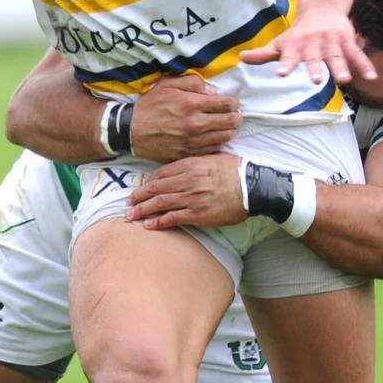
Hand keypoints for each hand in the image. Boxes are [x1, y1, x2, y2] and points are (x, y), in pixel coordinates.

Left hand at [127, 154, 245, 228]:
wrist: (253, 187)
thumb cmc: (236, 171)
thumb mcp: (214, 157)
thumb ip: (195, 160)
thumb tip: (182, 165)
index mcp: (191, 164)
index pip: (162, 173)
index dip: (148, 182)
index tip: (142, 187)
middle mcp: (188, 180)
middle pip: (156, 188)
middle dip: (139, 196)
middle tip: (128, 202)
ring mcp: (192, 198)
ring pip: (161, 203)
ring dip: (143, 210)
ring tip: (131, 215)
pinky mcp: (199, 214)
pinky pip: (174, 218)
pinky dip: (159, 222)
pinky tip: (149, 225)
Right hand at [130, 75, 241, 160]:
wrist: (131, 130)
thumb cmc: (150, 105)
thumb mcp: (168, 84)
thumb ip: (193, 83)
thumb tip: (213, 92)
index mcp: (192, 104)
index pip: (228, 104)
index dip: (233, 102)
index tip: (231, 102)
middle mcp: (196, 124)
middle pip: (231, 122)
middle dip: (236, 116)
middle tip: (233, 115)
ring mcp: (193, 142)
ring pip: (225, 137)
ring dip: (229, 130)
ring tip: (226, 126)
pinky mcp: (188, 154)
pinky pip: (213, 150)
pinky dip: (218, 143)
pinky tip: (214, 138)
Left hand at [240, 7, 375, 83]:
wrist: (322, 9)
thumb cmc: (298, 34)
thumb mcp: (280, 44)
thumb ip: (263, 54)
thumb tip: (241, 58)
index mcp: (296, 46)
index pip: (289, 57)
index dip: (285, 65)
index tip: (281, 74)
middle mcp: (314, 45)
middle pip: (315, 58)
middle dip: (315, 68)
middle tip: (315, 81)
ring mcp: (332, 44)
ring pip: (337, 57)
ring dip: (341, 68)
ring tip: (345, 80)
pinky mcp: (347, 43)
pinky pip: (357, 55)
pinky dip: (365, 65)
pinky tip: (372, 78)